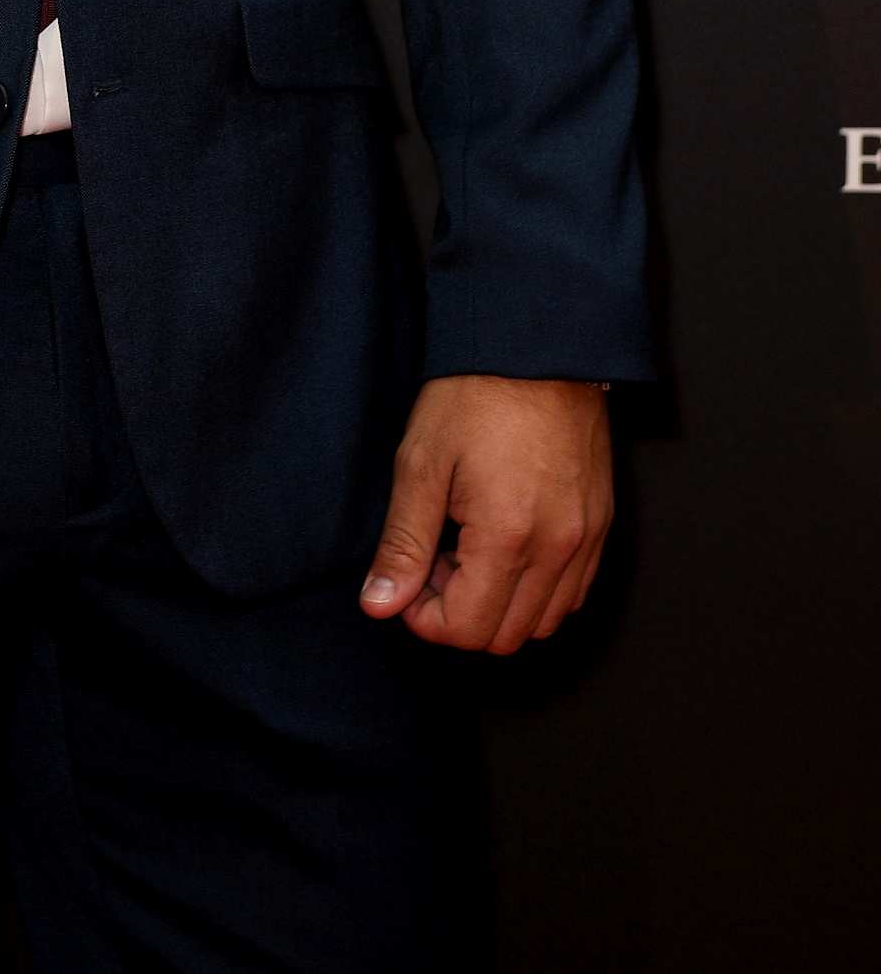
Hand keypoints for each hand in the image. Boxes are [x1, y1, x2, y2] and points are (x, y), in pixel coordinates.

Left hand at [360, 374, 611, 652]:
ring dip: (500, 605)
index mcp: (509, 537)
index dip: (426, 616)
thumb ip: (403, 543)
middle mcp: (559, 549)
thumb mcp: (422, 463)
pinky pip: (573, 592)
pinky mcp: (602, 525)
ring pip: (544, 621)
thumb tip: (379, 604)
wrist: (536, 346)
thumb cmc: (474, 395)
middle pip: (506, 636)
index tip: (409, 577)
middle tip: (436, 558)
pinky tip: (506, 546)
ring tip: (469, 549)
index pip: (467, 629)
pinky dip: (537, 591)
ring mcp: (587, 539)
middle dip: (460, 613)